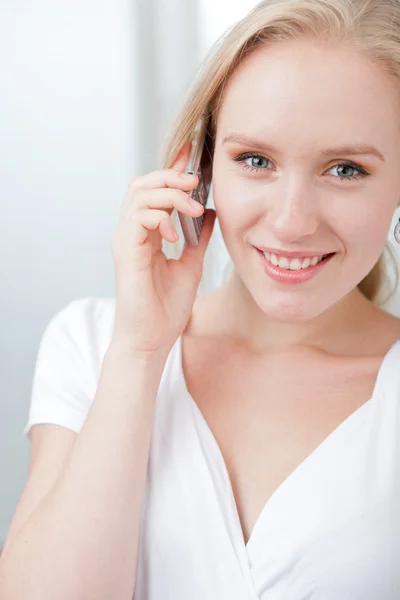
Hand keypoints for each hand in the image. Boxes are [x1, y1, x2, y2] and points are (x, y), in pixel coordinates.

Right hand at [110, 141, 215, 355]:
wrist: (152, 339)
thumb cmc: (166, 308)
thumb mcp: (191, 265)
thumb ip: (198, 238)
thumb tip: (211, 212)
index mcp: (147, 233)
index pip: (156, 191)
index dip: (173, 169)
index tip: (194, 153)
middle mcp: (132, 232)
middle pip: (143, 184)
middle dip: (171, 176)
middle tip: (196, 183)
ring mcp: (126, 240)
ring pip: (139, 195)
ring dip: (170, 195)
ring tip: (193, 209)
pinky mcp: (125, 252)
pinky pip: (138, 217)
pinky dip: (160, 217)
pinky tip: (177, 234)